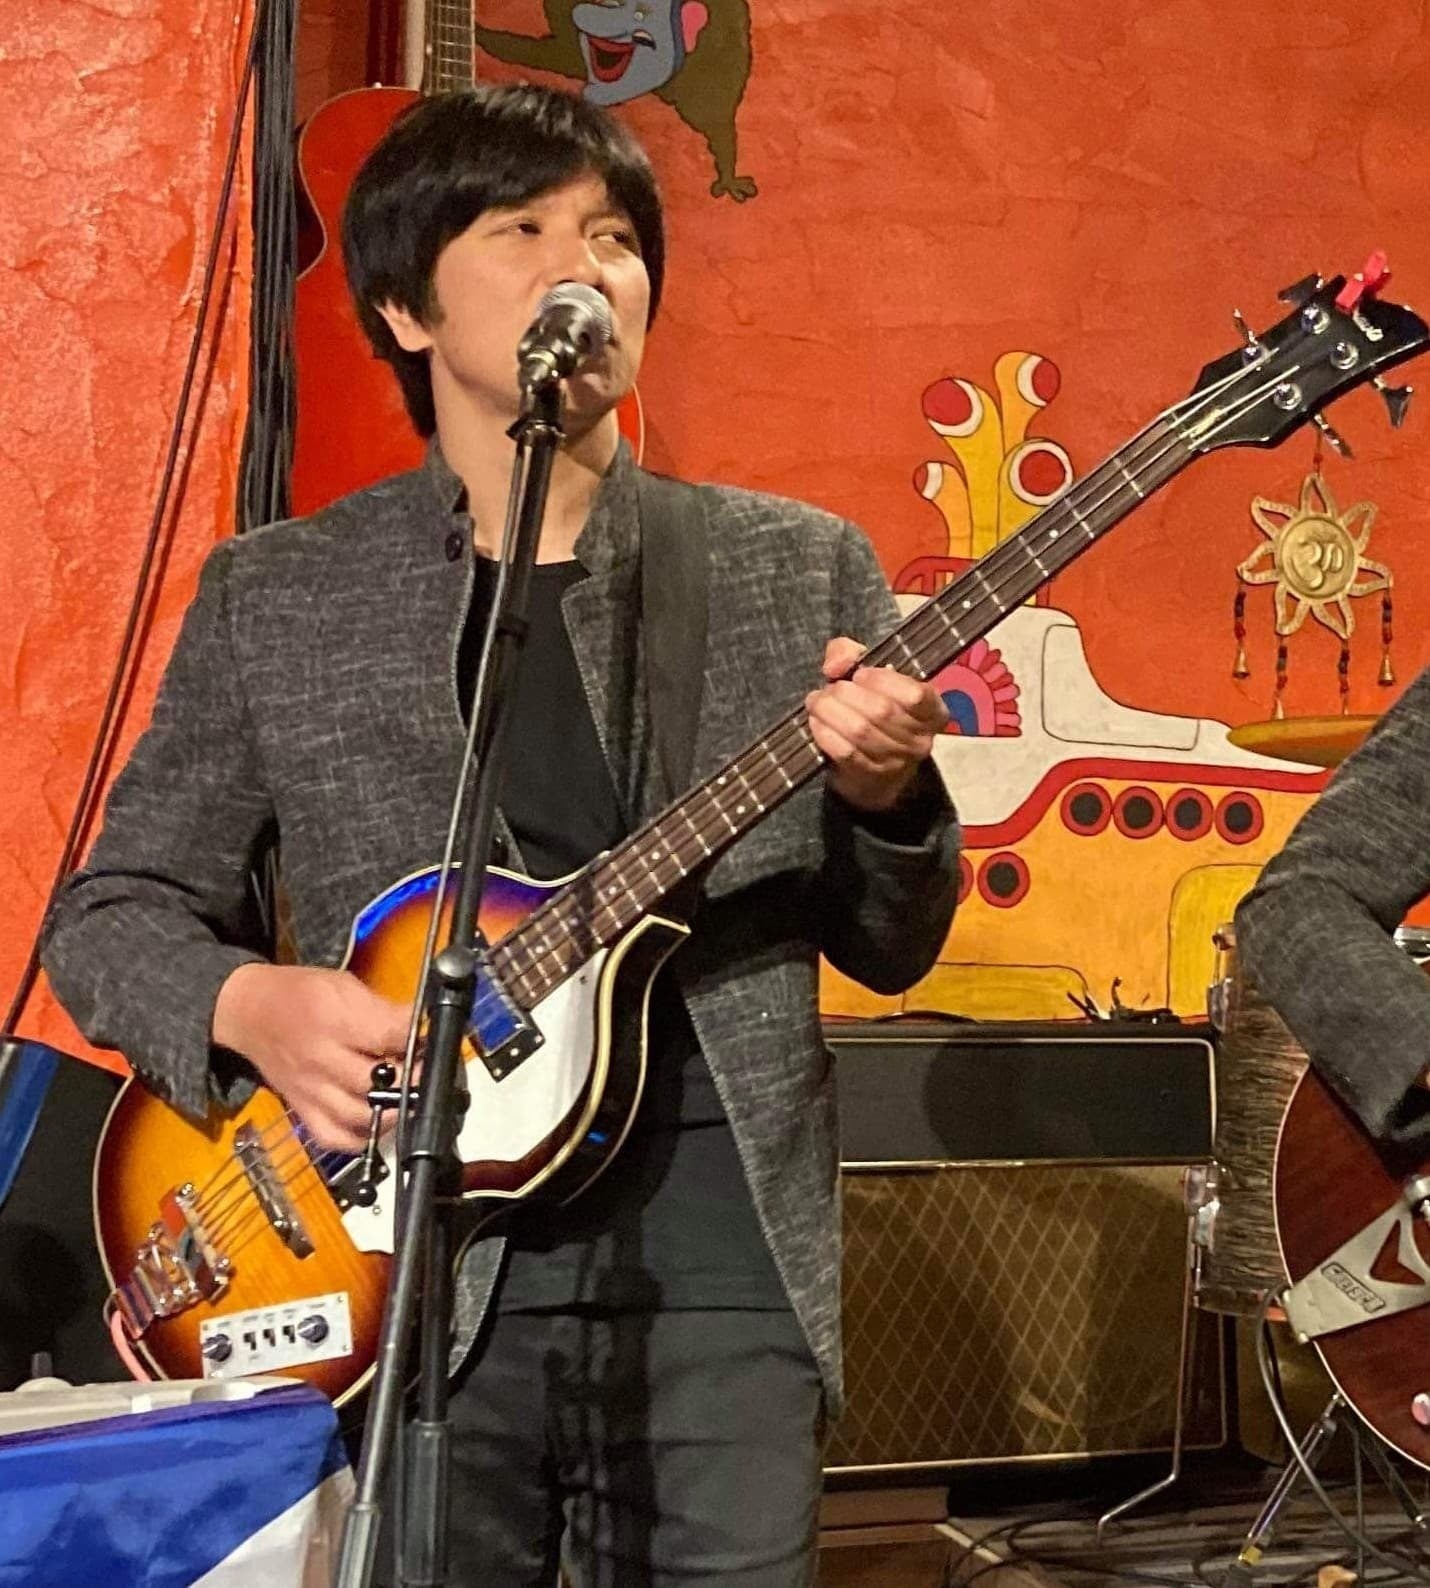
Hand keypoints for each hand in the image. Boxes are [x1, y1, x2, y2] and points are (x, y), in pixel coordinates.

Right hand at [213, 963, 411, 1151]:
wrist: (249, 1012)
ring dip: (393, 1109)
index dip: (419, 1037)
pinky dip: (361, 1138)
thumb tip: (420, 1027)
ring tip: (407, 1096)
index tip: (431, 1037)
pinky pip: (334, 1138)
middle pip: (377, 1080)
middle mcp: (321, 1058)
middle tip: (425, 1069)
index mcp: (334, 1018)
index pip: (389, 1034)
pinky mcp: (302, 1110)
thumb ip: (382, 1009)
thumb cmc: (301, 994)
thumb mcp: (344, 985)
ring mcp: (311, 1089)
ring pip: (359, 1114)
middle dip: (411, 1076)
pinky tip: (378, 1123)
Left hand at [806, 636, 948, 812]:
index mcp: (933, 711)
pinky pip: (845, 752)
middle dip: (846, 694)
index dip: (882, 680)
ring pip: (860, 731)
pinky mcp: (871, 776)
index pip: (915, 695)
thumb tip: (835, 665)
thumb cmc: (876, 710)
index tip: (859, 674)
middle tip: (829, 689)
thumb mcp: (871, 676)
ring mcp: (897, 762)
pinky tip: (817, 722)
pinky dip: (825, 733)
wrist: (876, 772)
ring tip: (817, 703)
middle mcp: (921, 739)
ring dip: (830, 712)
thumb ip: (850, 653)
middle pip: (881, 711)